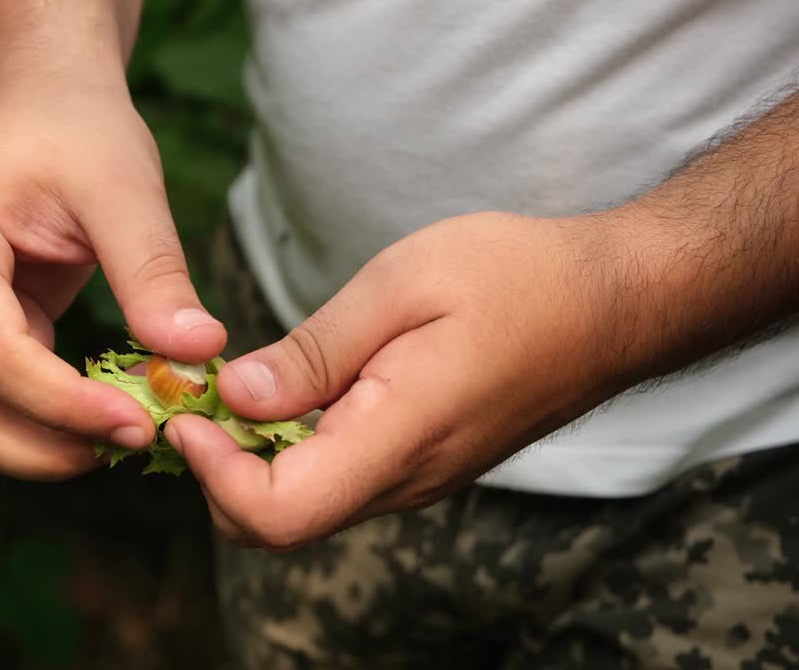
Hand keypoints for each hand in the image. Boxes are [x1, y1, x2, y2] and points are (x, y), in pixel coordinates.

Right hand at [0, 82, 225, 479]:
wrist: (42, 103)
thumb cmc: (76, 129)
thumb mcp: (124, 187)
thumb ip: (153, 271)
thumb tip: (198, 354)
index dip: (61, 403)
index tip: (140, 423)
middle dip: (40, 448)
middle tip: (133, 444)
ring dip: (39, 447)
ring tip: (125, 437)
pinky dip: (46, 424)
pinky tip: (111, 416)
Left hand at [166, 211, 628, 548]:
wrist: (611, 302)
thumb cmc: (517, 278)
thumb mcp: (402, 285)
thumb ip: (316, 352)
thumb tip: (236, 398)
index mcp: (399, 437)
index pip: (279, 512)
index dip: (214, 476)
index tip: (191, 413)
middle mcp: (404, 481)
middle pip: (277, 524)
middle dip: (217, 472)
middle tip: (198, 397)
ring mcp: (414, 480)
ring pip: (302, 506)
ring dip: (248, 460)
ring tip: (231, 386)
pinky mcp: (417, 464)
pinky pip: (333, 480)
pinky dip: (287, 449)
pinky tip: (282, 392)